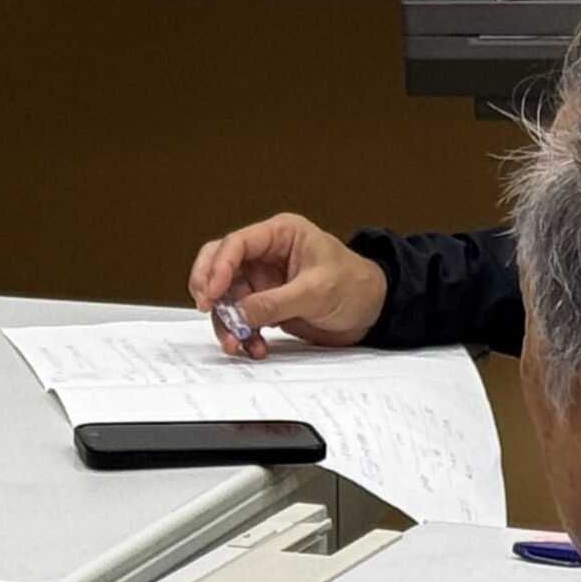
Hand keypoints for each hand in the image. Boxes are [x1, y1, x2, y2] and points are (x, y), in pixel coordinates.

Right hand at [189, 212, 387, 358]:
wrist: (374, 311)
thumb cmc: (356, 285)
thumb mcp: (316, 291)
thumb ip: (274, 302)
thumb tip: (239, 313)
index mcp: (280, 235)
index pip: (236, 244)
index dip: (218, 266)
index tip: (212, 292)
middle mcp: (266, 256)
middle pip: (220, 266)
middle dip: (210, 289)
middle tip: (207, 308)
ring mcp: (264, 281)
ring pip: (227, 298)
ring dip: (227, 321)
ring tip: (236, 342)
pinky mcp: (266, 304)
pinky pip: (242, 318)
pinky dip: (242, 334)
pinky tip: (253, 346)